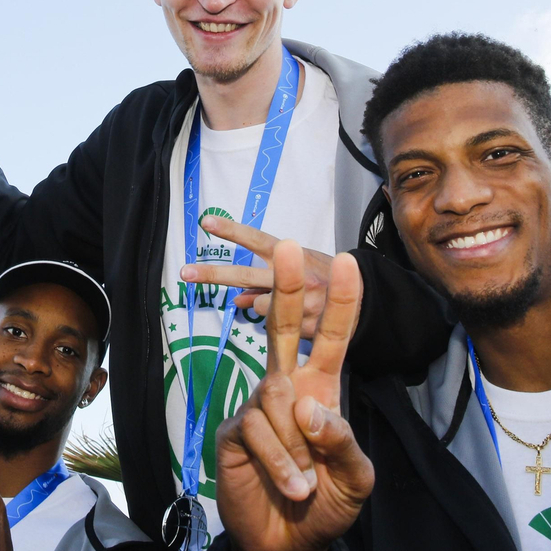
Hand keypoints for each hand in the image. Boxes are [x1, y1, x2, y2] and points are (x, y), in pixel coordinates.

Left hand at [180, 215, 358, 340]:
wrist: (365, 303)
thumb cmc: (324, 281)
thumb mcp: (300, 268)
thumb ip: (267, 281)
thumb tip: (237, 300)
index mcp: (289, 256)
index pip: (256, 239)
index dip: (232, 231)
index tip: (206, 222)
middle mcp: (291, 275)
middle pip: (244, 275)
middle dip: (213, 274)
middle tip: (184, 272)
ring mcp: (298, 301)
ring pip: (261, 308)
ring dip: (263, 308)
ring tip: (287, 304)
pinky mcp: (305, 326)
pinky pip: (278, 328)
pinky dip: (280, 325)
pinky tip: (294, 320)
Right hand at [214, 242, 374, 550]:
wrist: (288, 542)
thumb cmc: (326, 502)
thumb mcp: (356, 477)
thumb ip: (342, 441)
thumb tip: (309, 407)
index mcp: (323, 389)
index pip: (334, 339)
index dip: (343, 303)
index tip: (350, 263)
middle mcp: (288, 387)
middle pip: (282, 328)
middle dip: (287, 286)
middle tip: (286, 244)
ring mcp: (257, 406)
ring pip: (278, 400)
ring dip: (299, 449)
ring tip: (307, 484)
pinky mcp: (234, 431)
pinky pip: (259, 432)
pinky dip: (282, 464)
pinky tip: (291, 485)